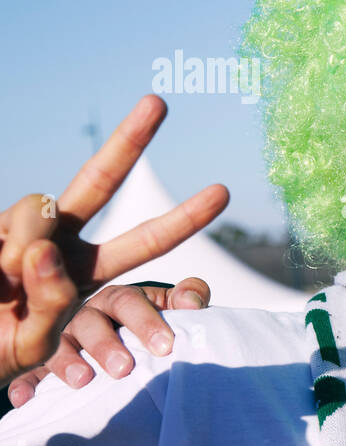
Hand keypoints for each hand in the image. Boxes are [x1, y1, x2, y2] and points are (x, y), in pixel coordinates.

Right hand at [0, 95, 228, 385]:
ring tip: (6, 290)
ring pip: (42, 205)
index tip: (223, 191)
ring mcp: (21, 226)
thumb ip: (52, 301)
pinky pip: (13, 225)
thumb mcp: (38, 343)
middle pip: (99, 180)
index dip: (183, 218)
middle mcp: (58, 239)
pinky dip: (5, 257)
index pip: (145, 241)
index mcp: (86, 268)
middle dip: (130, 141)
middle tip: (158, 102)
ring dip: (28, 254)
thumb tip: (44, 248)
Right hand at [5, 278, 211, 407]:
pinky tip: (24, 400)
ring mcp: (62, 340)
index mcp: (117, 299)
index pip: (129, 303)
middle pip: (90, 324)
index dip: (146, 322)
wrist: (126, 342)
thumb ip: (187, 298)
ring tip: (82, 381)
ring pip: (58, 346)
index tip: (165, 346)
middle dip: (106, 345)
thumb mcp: (169, 307)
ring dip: (67, 362)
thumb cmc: (150, 324)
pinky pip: (28, 373)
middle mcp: (86, 315)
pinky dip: (25, 385)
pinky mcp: (42, 364)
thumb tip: (194, 302)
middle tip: (124, 369)